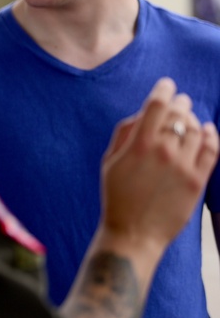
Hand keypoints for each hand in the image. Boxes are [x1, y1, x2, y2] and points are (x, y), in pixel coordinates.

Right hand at [100, 77, 218, 249]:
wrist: (133, 232)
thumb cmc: (116, 196)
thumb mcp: (109, 161)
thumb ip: (124, 134)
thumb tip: (142, 114)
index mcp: (139, 145)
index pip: (156, 105)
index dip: (163, 90)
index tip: (166, 85)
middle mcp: (164, 152)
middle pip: (178, 114)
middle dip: (179, 103)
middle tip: (179, 100)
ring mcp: (183, 166)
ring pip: (196, 130)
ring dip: (193, 119)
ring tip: (189, 118)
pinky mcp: (197, 180)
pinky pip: (210, 150)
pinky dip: (211, 136)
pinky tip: (207, 130)